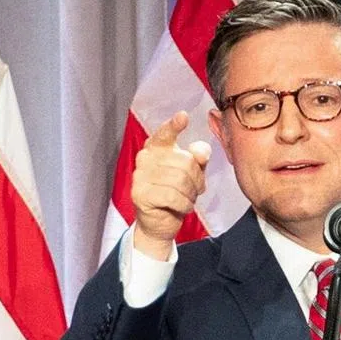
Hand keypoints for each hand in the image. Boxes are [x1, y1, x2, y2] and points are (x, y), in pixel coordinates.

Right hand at [130, 111, 211, 259]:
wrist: (159, 223)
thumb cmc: (176, 193)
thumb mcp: (192, 173)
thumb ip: (198, 159)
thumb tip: (200, 151)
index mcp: (156, 147)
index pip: (165, 134)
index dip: (174, 125)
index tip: (183, 116)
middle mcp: (144, 158)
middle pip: (185, 162)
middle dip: (197, 179)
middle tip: (195, 190)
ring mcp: (140, 176)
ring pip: (180, 180)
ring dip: (191, 194)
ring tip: (188, 199)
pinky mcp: (140, 194)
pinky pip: (172, 196)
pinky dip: (184, 204)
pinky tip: (182, 207)